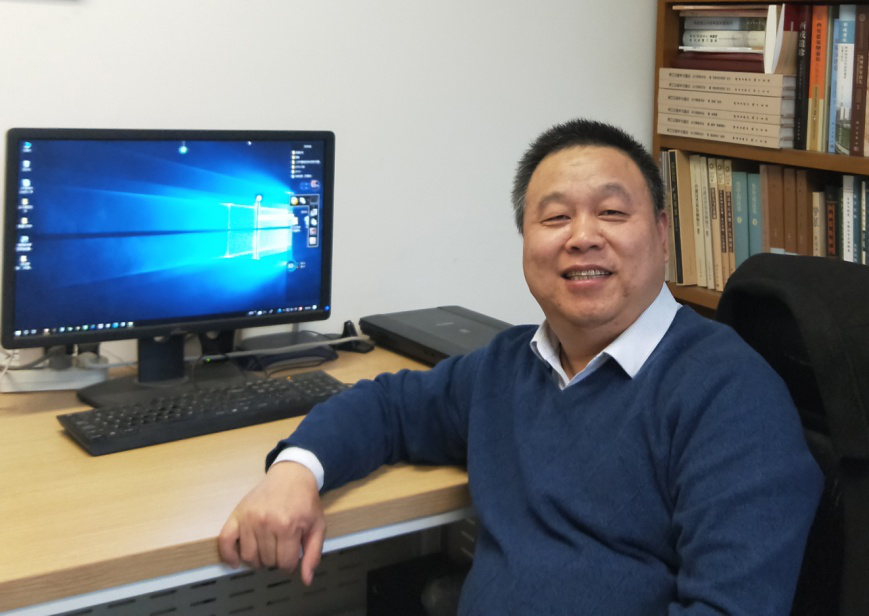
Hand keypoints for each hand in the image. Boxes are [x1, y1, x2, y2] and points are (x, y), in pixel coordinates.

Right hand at [218, 461, 325, 584]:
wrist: (291, 476)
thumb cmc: (306, 502)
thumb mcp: (317, 526)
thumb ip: (313, 554)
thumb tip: (306, 580)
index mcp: (288, 526)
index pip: (285, 564)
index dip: (290, 565)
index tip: (292, 556)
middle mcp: (266, 523)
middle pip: (267, 561)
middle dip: (275, 560)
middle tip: (280, 548)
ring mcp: (249, 518)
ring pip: (248, 556)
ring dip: (257, 560)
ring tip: (265, 550)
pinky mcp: (237, 514)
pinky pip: (225, 541)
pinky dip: (228, 555)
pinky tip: (235, 562)